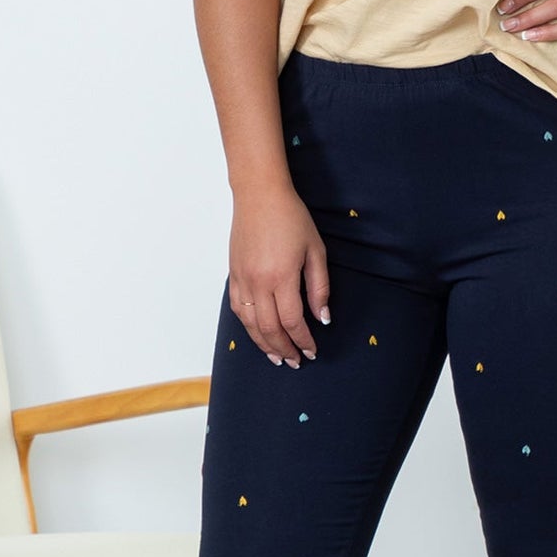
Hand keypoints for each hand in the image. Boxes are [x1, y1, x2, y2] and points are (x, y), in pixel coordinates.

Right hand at [227, 180, 328, 367]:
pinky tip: (258, 333)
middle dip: (284, 349)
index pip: (292, 322)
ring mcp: (242, 279)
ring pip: (250, 324)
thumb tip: (323, 318)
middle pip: (269, 329)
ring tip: (277, 357)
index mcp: (281, 277)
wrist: (259, 195)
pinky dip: (248, 327)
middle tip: (295, 362)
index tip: (312, 352)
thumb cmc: (291, 218)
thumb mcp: (315, 250)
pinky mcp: (233, 274)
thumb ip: (319, 287)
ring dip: (264, 344)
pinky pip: (238, 309)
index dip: (303, 341)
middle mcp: (258, 282)